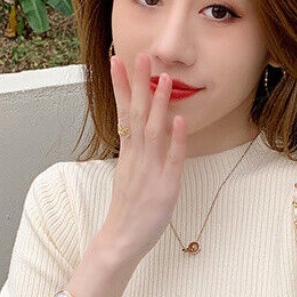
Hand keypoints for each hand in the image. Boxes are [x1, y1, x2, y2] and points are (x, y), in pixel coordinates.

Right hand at [98, 51, 187, 263]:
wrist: (121, 240)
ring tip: (165, 79)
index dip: (122, 86)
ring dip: (159, 105)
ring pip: (153, 132)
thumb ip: (136, 151)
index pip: (123, 112)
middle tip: (141, 55)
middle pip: (137, 115)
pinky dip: (175, 140)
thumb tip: (140, 129)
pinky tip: (178, 120)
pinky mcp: (164, 187)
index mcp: (128, 153)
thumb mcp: (129, 174)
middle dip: (139, 84)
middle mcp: (137, 158)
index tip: (117, 59)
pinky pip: (171, 160)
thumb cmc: (128, 209)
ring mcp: (150, 172)